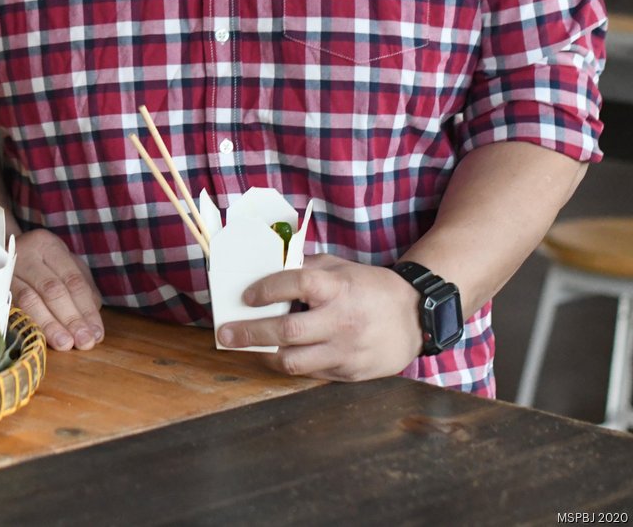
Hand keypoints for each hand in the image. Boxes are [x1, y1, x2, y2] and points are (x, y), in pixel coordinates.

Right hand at [12, 229, 104, 351]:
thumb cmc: (38, 264)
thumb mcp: (64, 266)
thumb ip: (82, 290)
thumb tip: (91, 321)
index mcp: (47, 245)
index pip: (72, 279)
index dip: (85, 308)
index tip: (96, 333)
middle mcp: (25, 254)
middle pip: (52, 289)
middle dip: (70, 318)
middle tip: (84, 342)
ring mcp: (5, 270)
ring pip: (29, 299)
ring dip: (49, 325)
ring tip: (65, 344)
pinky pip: (11, 308)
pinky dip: (28, 324)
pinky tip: (39, 339)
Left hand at [215, 254, 423, 380]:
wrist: (415, 317)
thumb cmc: (369, 287)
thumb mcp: (339, 268)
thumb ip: (305, 269)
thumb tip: (265, 269)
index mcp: (338, 288)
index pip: (297, 284)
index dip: (267, 289)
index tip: (246, 295)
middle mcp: (341, 321)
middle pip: (288, 331)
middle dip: (250, 333)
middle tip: (225, 334)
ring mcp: (346, 351)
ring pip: (295, 362)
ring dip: (264, 355)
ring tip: (246, 347)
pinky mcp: (350, 373)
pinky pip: (310, 373)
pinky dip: (289, 364)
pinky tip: (275, 355)